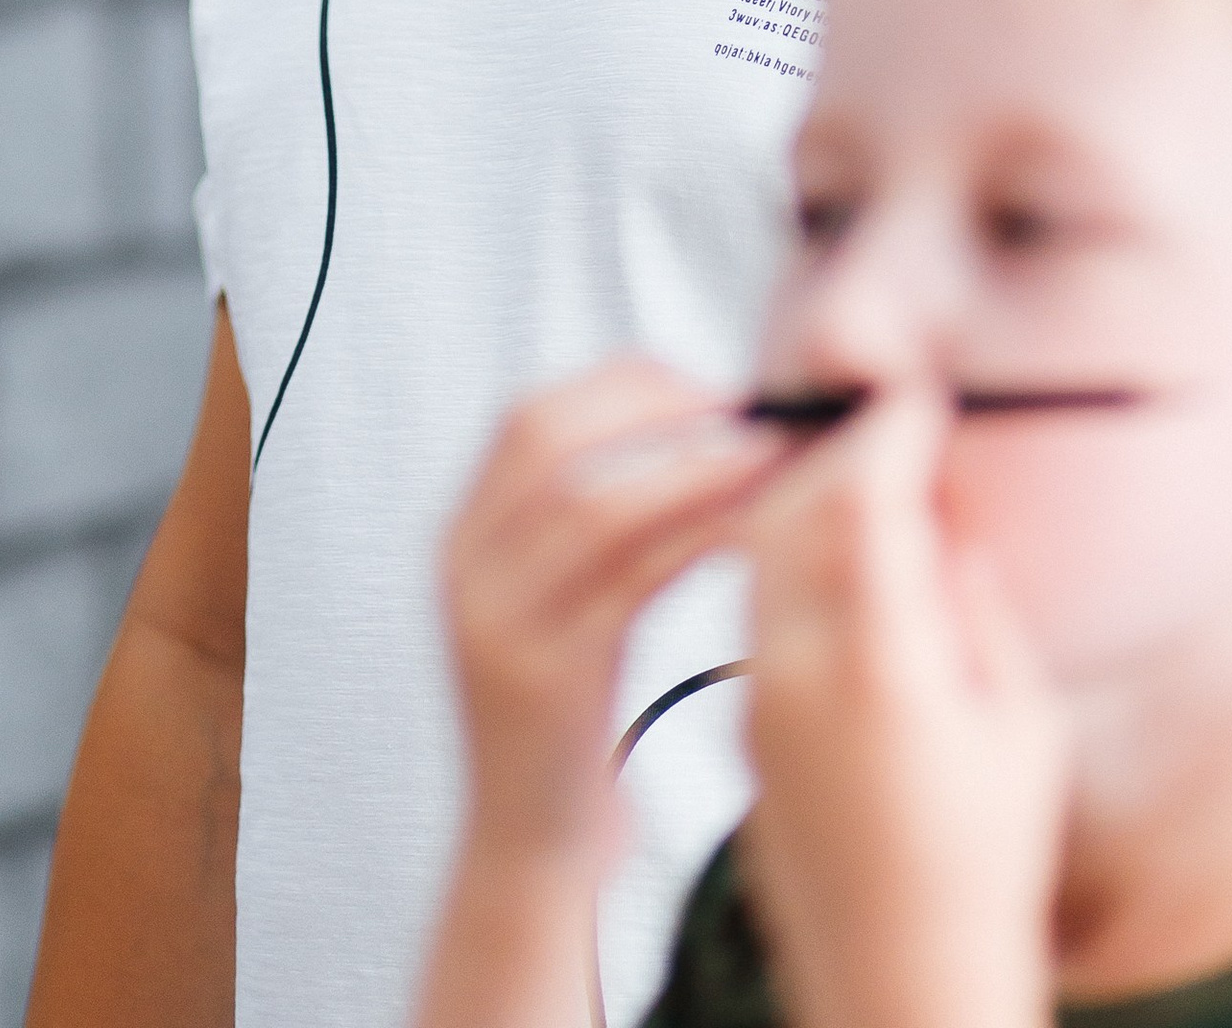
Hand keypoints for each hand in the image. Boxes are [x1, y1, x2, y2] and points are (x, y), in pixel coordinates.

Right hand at [443, 358, 786, 873]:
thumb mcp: (558, 597)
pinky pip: (627, 580)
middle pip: (549, 437)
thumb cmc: (573, 711)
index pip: (529, 415)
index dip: (622, 387)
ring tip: (768, 455)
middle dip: (656, 411)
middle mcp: (463, 567)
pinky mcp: (542, 678)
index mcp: (463, 535)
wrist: (533, 843)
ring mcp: (493, 622)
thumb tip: (698, 420)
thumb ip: (595, 514)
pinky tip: (751, 526)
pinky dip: (695, 536)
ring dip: (691, 464)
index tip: (710, 388)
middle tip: (748, 412)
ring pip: (592, 502)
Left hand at [744, 389, 1062, 1027]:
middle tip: (888, 419)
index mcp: (884, 671)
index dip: (891, 431)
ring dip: (801, 491)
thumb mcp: (1020, 724)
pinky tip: (829, 551)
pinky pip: (752, 599)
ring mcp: (759, 696)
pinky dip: (784, 551)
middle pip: (792, 505)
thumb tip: (945, 517)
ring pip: (760, 546)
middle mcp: (802, 672)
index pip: (865, 500)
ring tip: (860, 474)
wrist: (897, 980)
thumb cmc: (985, 866)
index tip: (919, 395)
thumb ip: (977, 603)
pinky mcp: (743, 720)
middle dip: (839, 446)